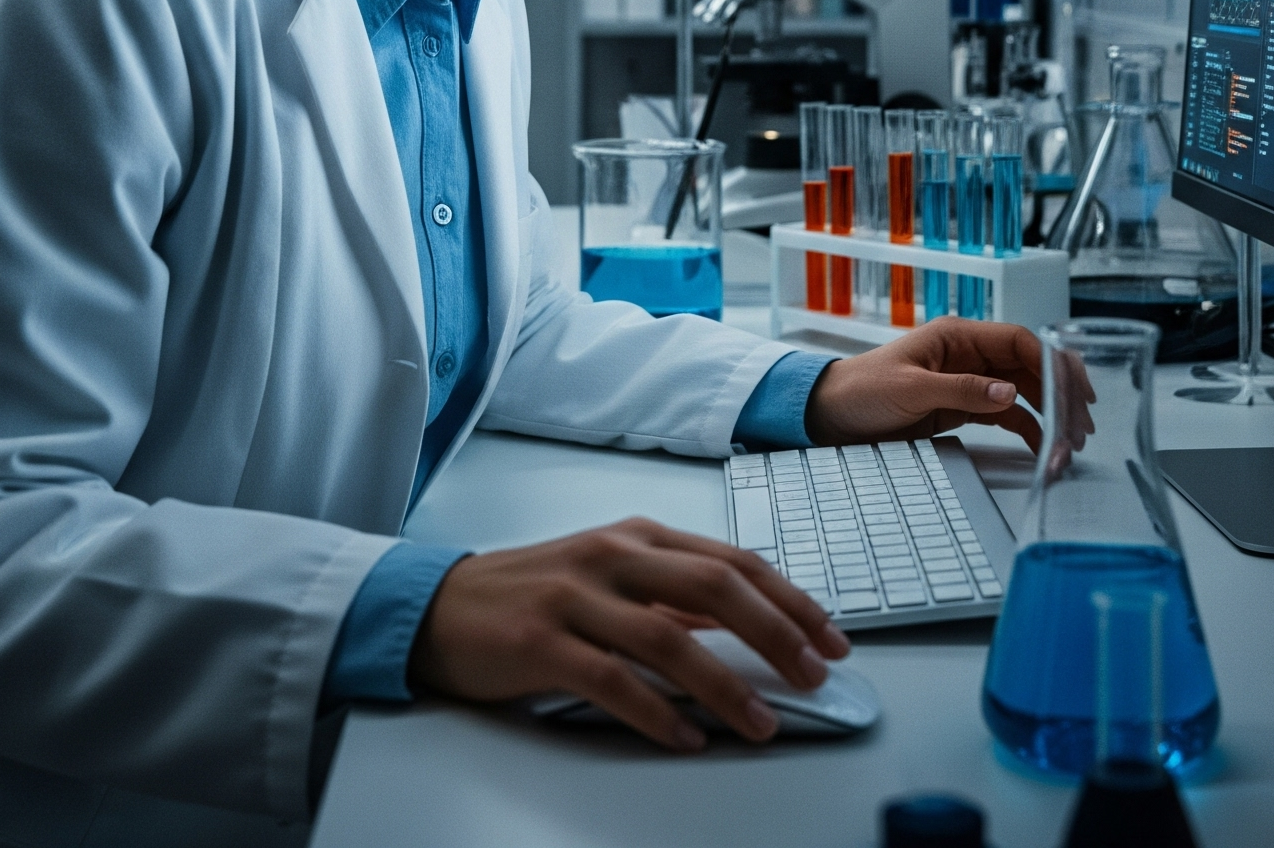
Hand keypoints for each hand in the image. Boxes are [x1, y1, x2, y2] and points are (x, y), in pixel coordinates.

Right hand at [409, 517, 850, 750]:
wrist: (443, 606)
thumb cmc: (535, 593)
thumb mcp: (611, 576)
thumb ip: (671, 592)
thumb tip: (742, 618)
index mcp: (637, 536)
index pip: (731, 560)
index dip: (789, 598)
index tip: (830, 637)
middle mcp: (612, 555)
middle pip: (713, 587)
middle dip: (775, 631)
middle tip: (814, 674)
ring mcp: (576, 596)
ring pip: (668, 636)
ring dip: (725, 684)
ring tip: (762, 722)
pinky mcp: (541, 641)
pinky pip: (612, 680)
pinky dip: (656, 712)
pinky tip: (687, 737)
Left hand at [803, 317, 1087, 456]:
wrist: (831, 415)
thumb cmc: (862, 390)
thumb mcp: (910, 389)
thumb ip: (960, 390)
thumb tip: (1009, 393)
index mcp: (958, 337)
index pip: (1019, 342)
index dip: (1053, 362)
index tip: (1077, 390)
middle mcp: (970, 355)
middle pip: (1030, 368)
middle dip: (1060, 393)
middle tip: (1083, 426)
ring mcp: (970, 381)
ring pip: (1024, 394)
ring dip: (1050, 416)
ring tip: (1071, 445)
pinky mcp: (964, 408)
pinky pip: (1007, 416)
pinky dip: (1029, 431)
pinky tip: (1044, 449)